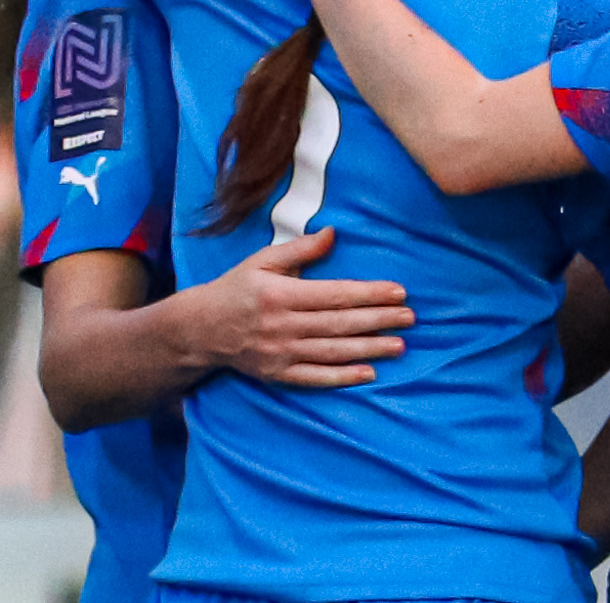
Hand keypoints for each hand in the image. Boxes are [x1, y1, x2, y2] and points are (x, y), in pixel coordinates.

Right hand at [194, 226, 412, 386]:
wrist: (198, 330)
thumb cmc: (237, 288)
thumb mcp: (262, 261)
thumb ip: (301, 248)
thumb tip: (334, 233)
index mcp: (281, 295)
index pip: (335, 295)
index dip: (369, 294)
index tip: (399, 292)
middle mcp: (282, 326)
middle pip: (339, 324)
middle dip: (379, 320)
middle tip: (411, 318)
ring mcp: (279, 353)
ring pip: (332, 352)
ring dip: (369, 349)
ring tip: (400, 345)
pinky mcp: (276, 374)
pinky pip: (314, 378)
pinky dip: (342, 377)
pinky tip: (369, 373)